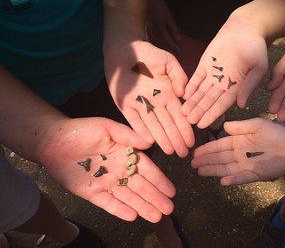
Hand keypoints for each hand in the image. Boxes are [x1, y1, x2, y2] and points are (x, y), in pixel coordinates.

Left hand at [37, 117, 175, 222]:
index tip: (171, 191)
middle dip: (155, 197)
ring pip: (128, 197)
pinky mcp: (92, 193)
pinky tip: (133, 216)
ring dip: (142, 207)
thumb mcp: (106, 128)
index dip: (159, 180)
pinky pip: (108, 203)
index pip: (146, 169)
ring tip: (156, 217)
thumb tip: (151, 142)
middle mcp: (119, 170)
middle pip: (140, 186)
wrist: (53, 141)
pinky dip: (120, 210)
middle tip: (169, 209)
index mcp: (126, 154)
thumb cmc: (81, 131)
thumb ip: (128, 135)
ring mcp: (106, 183)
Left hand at [105, 41, 194, 156]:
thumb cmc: (147, 54)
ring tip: (171, 151)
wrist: (123, 50)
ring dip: (162, 139)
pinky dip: (141, 130)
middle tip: (184, 154)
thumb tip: (184, 93)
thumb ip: (179, 75)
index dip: (185, 129)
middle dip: (176, 139)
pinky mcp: (125, 106)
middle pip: (168, 124)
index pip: (179, 115)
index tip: (192, 141)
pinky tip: (149, 142)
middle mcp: (156, 102)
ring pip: (153, 126)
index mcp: (168, 93)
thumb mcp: (168, 61)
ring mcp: (140, 105)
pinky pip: (134, 121)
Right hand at [146, 0, 181, 53]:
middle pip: (162, 44)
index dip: (174, 48)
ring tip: (166, 52)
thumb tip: (179, 40)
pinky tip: (153, 44)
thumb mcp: (169, 18)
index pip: (169, 42)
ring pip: (156, 42)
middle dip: (169, 49)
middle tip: (176, 55)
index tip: (180, 52)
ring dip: (162, 48)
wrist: (148, 0)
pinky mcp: (148, 26)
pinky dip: (153, 42)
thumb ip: (174, 29)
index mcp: (161, 31)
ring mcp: (150, 29)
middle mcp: (155, 32)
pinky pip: (150, 37)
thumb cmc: (160, 8)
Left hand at [182, 21, 268, 128]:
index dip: (212, 114)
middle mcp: (223, 84)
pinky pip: (196, 77)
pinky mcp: (205, 64)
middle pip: (209, 101)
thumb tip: (241, 105)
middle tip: (188, 121)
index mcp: (236, 87)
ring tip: (183, 112)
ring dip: (192, 102)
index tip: (203, 124)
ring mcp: (213, 74)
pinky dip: (190, 86)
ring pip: (201, 91)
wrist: (246, 29)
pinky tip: (184, 95)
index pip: (222, 104)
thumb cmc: (256, 48)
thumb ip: (249, 86)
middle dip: (199, 111)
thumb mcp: (258, 68)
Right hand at [191, 118, 284, 184]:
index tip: (195, 152)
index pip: (219, 145)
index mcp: (238, 141)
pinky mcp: (255, 174)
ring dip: (213, 170)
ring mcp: (246, 165)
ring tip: (200, 172)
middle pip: (219, 158)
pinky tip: (222, 181)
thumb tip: (224, 125)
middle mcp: (239, 154)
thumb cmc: (275, 133)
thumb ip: (240, 126)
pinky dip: (232, 180)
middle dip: (205, 160)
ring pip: (226, 169)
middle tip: (192, 164)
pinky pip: (241, 177)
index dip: (207, 149)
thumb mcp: (256, 125)